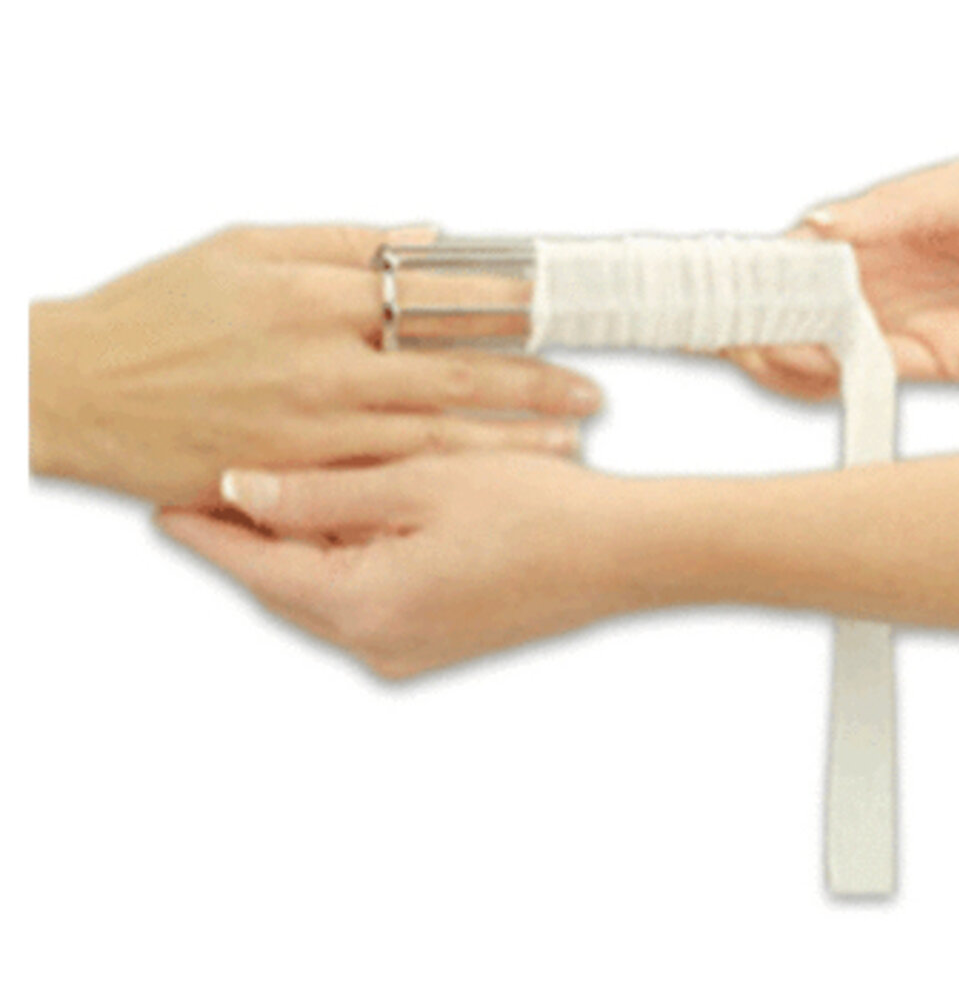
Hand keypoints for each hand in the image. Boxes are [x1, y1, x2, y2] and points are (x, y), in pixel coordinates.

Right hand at [30, 226, 602, 502]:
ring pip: (433, 434)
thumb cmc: (156, 311)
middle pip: (453, 370)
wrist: (72, 388)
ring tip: (567, 441)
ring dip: (507, 438)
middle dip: (531, 381)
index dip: (506, 301)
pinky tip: (487, 480)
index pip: (435, 294)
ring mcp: (310, 426)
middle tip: (589, 390)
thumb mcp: (243, 247)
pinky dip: (444, 478)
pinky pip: (384, 480)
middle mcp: (322, 361)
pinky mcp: (291, 475)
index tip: (558, 307)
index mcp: (313, 293)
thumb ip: (341, 242)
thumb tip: (427, 239)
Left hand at [157, 453, 671, 678]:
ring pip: (326, 590)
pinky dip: (348, 557)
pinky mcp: (438, 639)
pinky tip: (352, 512)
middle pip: (287, 586)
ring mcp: (411, 649)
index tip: (163, 501)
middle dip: (253, 536)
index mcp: (366, 607)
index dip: (208, 533)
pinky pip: (367, 597)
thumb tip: (243, 491)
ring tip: (279, 486)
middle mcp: (380, 644)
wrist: (624, 553)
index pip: (257, 571)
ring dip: (302, 543)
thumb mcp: (420, 482)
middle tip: (217, 480)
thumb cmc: (536, 509)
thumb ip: (323, 493)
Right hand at [727, 158, 958, 397]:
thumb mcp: (957, 187)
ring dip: (769, 348)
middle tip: (705, 318)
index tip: (710, 275)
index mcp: (879, 244)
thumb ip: (886, 210)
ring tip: (739, 336)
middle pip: (791, 315)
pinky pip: (862, 369)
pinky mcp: (932, 363)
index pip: (796, 262)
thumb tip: (815, 226)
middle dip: (743, 319)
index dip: (752, 270)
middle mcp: (880, 293)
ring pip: (814, 353)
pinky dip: (821, 364)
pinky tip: (795, 348)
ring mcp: (901, 331)